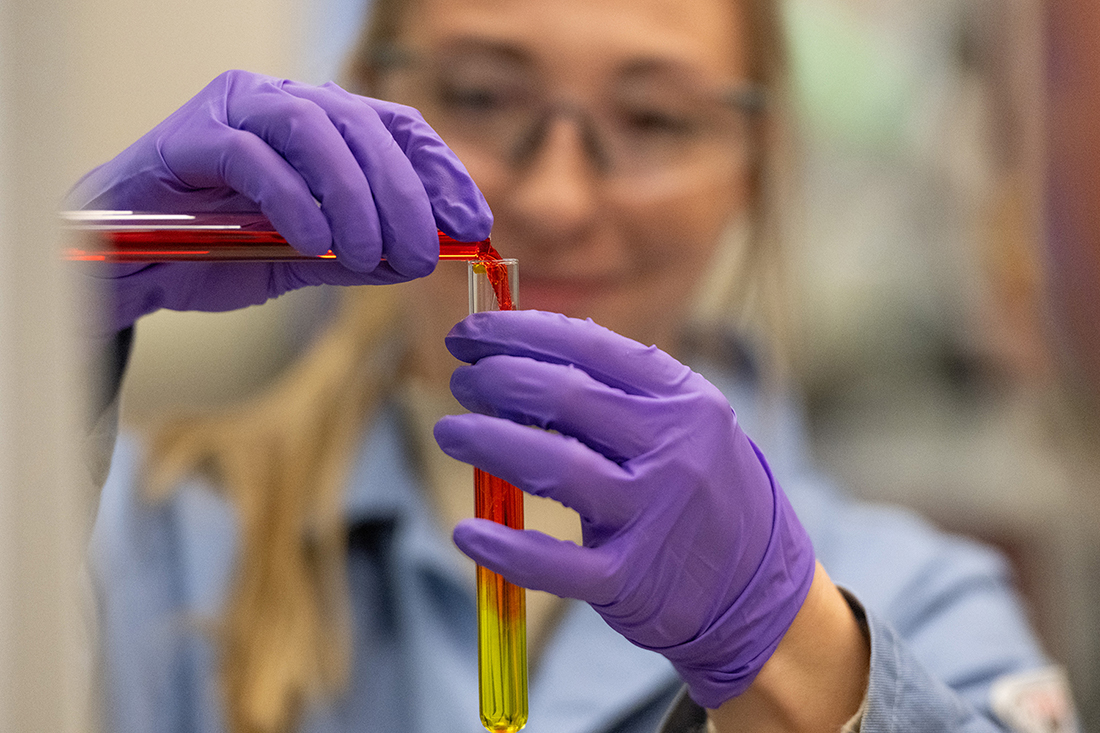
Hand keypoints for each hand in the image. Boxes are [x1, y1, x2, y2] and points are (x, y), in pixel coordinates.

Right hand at [68, 70, 491, 333]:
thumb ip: (359, 252)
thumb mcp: (305, 259)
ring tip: (371, 255)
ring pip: (316, 130)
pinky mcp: (192, 136)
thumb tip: (423, 257)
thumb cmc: (213, 253)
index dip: (441, 169)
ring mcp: (233, 109)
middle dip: (405, 192)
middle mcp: (280, 101)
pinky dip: (295, 202)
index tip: (473, 220)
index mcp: (316, 124)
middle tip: (422, 253)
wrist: (125, 268)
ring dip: (356, 197)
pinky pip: (256, 158)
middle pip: (363, 124)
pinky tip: (314, 244)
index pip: (394, 126)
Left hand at [434, 311, 815, 708]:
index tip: (470, 335)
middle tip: (460, 381)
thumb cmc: (706, 490)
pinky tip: (467, 531)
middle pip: (564, 396)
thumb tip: (532, 340)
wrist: (759, 589)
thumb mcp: (688, 422)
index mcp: (683, 399)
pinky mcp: (630, 579)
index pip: (588, 346)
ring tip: (449, 431)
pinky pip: (555, 564)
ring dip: (486, 441)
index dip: (517, 332)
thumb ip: (621, 385)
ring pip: (551, 466)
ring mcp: (653, 516)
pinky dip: (505, 547)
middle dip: (496, 379)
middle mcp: (673, 450)